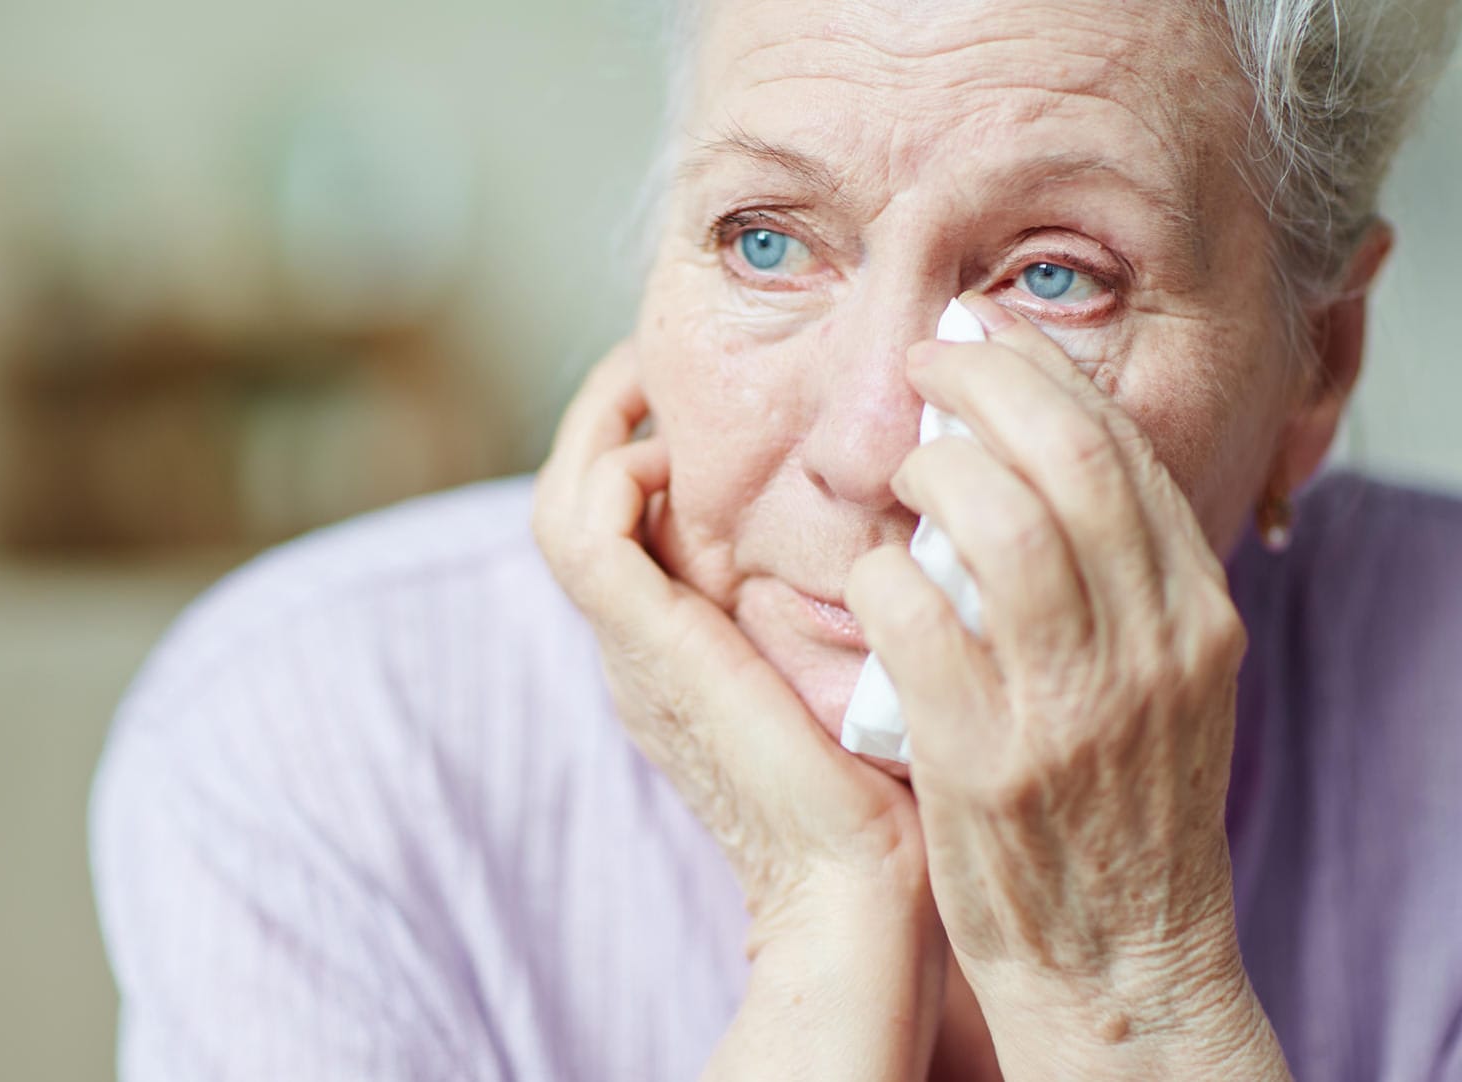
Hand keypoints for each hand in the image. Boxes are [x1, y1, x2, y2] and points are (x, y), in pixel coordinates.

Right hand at [532, 342, 927, 925]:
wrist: (856, 888)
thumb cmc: (881, 790)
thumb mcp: (848, 669)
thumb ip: (840, 599)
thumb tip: (899, 520)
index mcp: (677, 653)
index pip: (622, 521)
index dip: (641, 442)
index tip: (701, 388)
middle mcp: (638, 648)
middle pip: (577, 502)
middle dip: (610, 416)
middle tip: (659, 358)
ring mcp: (632, 651)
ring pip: (562, 506)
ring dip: (600, 429)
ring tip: (653, 380)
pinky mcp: (646, 648)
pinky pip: (585, 533)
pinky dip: (612, 471)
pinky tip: (670, 450)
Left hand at [845, 294, 1285, 1076]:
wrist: (1124, 963)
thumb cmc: (1129, 813)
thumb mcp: (1173, 683)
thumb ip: (1131, 576)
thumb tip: (1055, 452)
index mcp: (1198, 616)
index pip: (1122, 450)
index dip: (1044, 376)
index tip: (987, 344)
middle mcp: (1146, 645)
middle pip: (1064, 455)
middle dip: (982, 382)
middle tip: (926, 365)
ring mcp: (1066, 702)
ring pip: (992, 518)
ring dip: (930, 469)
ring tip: (904, 473)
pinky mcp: (982, 758)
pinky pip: (915, 617)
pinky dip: (881, 574)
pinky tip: (874, 577)